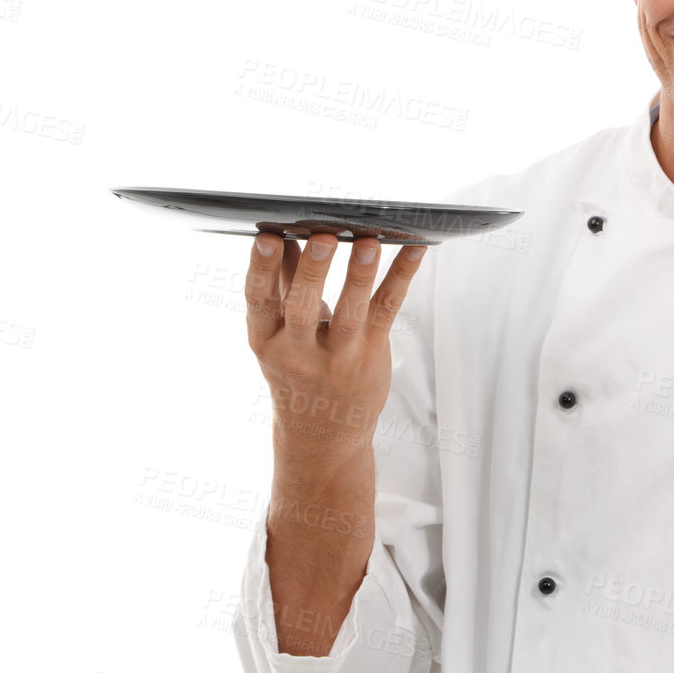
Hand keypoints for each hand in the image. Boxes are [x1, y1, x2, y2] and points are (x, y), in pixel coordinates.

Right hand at [245, 233, 428, 465]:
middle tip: (322, 238)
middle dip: (313, 272)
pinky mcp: (370, 354)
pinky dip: (401, 278)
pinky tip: (414, 252)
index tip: (268, 238)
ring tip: (368, 244)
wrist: (322, 436)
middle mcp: (298, 352)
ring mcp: (337, 357)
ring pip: (348, 314)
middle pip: (303, 308)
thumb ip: (282, 285)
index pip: (259, 301)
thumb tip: (281, 237)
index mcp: (266, 341)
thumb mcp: (279, 335)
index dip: (262, 269)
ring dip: (359, 276)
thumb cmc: (299, 374)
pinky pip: (386, 311)